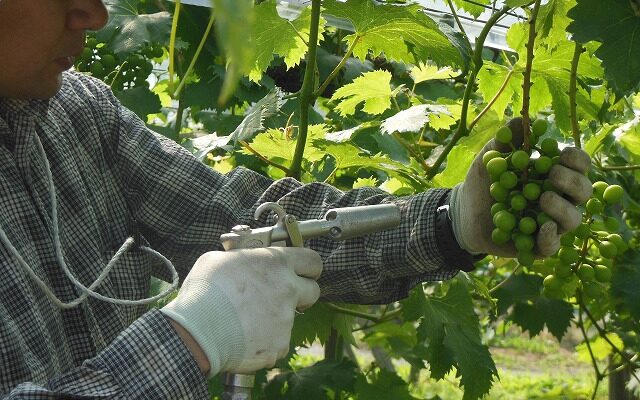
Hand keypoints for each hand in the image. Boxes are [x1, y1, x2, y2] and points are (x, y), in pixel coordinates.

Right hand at [160, 247, 322, 375]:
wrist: (198, 331)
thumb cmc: (204, 291)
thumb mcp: (218, 260)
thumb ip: (241, 259)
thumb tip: (242, 262)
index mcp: (276, 263)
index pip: (311, 260)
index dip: (309, 266)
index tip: (304, 271)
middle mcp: (288, 288)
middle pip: (313, 290)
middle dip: (301, 293)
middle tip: (281, 296)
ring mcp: (287, 318)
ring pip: (290, 318)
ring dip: (275, 319)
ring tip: (246, 321)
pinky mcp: (280, 344)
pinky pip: (277, 342)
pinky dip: (265, 341)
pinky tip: (244, 338)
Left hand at [449, 118, 592, 257]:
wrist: (463, 211)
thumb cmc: (483, 181)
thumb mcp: (489, 158)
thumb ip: (505, 139)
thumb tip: (524, 120)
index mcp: (554, 175)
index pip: (579, 166)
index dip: (577, 159)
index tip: (562, 153)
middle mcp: (560, 199)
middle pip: (583, 192)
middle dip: (572, 182)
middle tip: (552, 174)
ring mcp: (551, 224)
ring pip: (572, 220)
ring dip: (562, 208)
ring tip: (543, 198)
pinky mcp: (537, 245)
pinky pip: (551, 246)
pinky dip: (550, 237)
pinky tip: (543, 226)